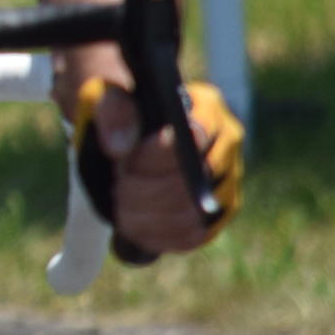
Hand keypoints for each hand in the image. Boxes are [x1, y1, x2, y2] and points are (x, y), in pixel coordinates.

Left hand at [71, 75, 243, 259]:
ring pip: (195, 213)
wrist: (123, 129)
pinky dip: (161, 237)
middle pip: (195, 182)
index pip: (192, 139)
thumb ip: (112, 112)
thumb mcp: (106, 97)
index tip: (121, 166)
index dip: (153, 159)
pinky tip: (135, 229)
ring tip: (120, 209)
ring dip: (149, 218)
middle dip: (146, 192)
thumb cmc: (118, 110)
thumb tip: (120, 146)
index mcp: (205, 105)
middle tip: (116, 190)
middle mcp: (227, 141)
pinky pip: (196, 234)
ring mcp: (228, 178)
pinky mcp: (219, 210)